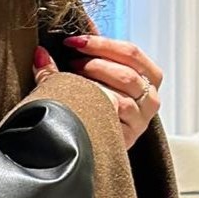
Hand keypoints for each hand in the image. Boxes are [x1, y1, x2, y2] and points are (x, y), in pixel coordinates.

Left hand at [33, 36, 162, 150]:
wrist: (82, 156)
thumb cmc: (87, 115)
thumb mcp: (88, 85)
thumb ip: (77, 63)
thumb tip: (48, 48)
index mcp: (148, 79)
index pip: (130, 53)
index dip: (101, 43)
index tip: (73, 41)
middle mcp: (150, 98)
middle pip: (128, 70)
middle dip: (95, 61)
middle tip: (69, 61)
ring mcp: (141, 119)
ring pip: (125, 88)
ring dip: (96, 79)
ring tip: (71, 79)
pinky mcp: (130, 136)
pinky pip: (118, 110)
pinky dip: (101, 99)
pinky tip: (83, 100)